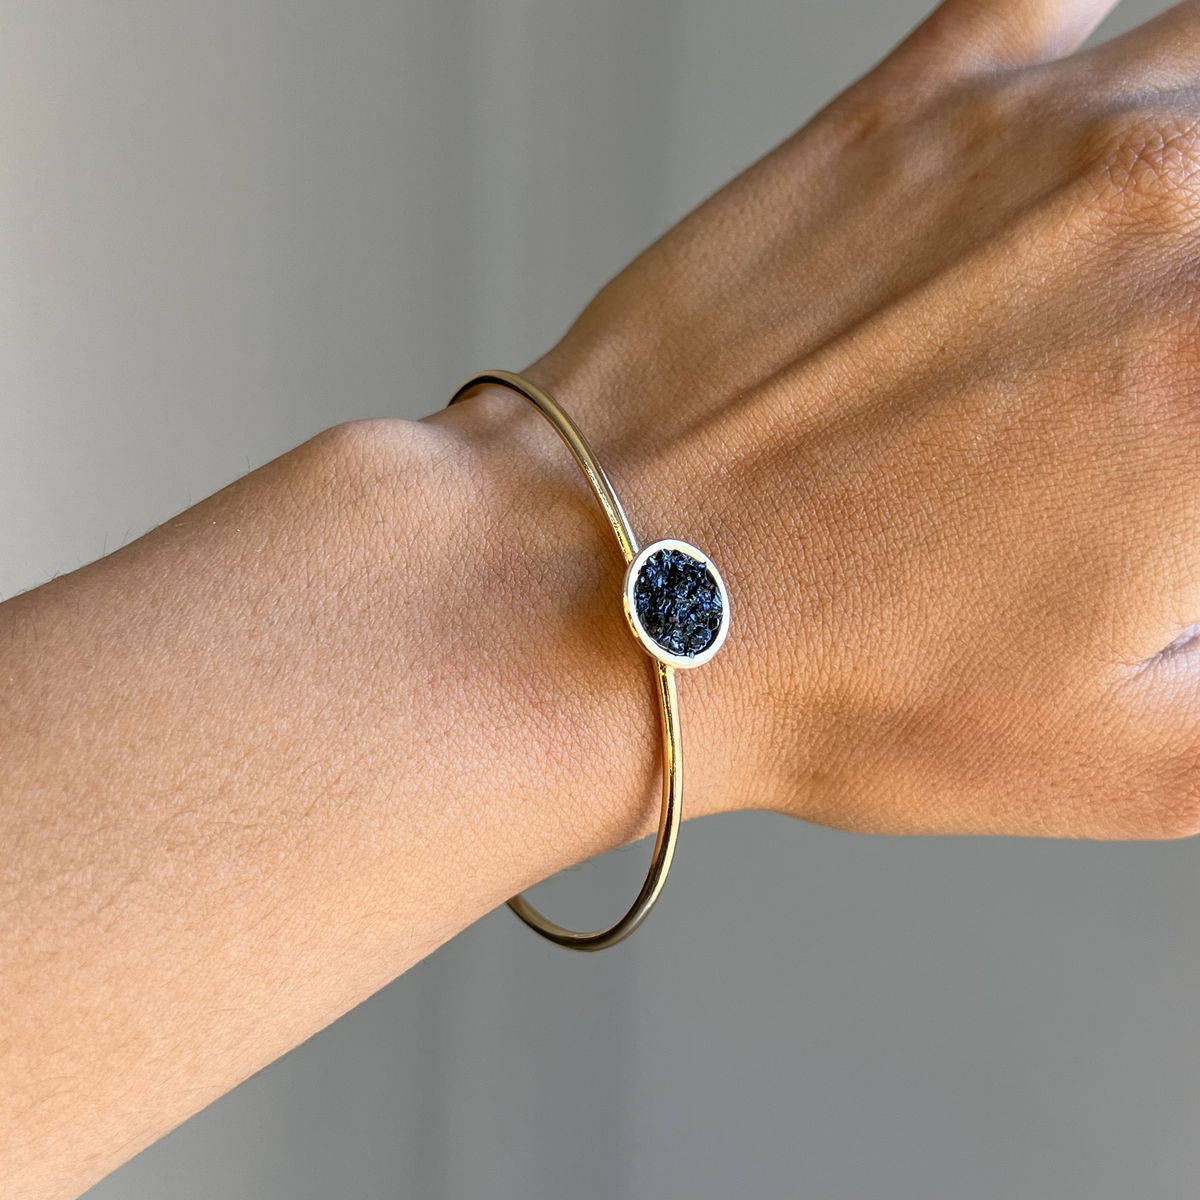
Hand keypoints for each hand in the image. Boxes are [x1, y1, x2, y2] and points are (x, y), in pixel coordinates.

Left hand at [435, 0, 1199, 839]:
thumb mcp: (1124, 763)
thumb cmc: (833, 679)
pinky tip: (1097, 126)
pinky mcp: (910, 106)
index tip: (1186, 487)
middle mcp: (1171, 214)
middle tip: (1163, 388)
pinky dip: (1104, 44)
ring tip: (1147, 276)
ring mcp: (1038, 134)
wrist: (607, 588)